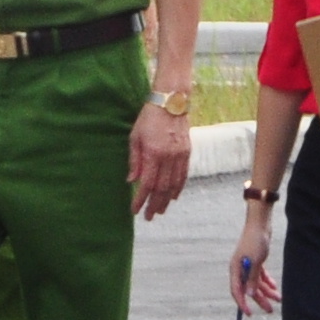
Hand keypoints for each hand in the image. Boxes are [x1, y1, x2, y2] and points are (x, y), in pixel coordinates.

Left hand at [129, 102, 193, 217]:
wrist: (171, 102)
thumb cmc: (148, 118)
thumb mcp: (135, 137)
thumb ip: (134, 160)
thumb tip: (131, 181)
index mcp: (153, 153)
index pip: (147, 183)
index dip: (140, 199)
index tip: (135, 210)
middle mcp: (168, 157)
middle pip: (162, 188)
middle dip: (154, 205)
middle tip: (149, 217)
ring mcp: (180, 155)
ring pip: (174, 185)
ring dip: (166, 200)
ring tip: (160, 210)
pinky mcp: (187, 152)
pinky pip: (183, 175)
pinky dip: (178, 188)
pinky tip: (173, 196)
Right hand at [231, 209, 278, 315]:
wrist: (260, 224)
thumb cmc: (255, 241)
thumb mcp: (255, 261)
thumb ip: (252, 278)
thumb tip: (250, 295)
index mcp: (236, 269)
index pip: (237, 291)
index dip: (242, 304)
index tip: (250, 314)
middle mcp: (240, 269)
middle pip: (249, 289)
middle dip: (260, 300)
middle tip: (270, 310)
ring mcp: (248, 265)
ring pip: (256, 283)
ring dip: (267, 291)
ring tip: (278, 299)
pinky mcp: (256, 261)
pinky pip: (260, 276)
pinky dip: (267, 281)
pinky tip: (274, 287)